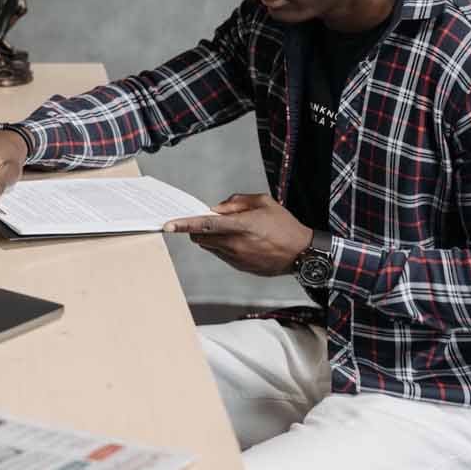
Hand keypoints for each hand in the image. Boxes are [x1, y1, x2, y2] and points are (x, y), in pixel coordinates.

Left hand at [161, 193, 313, 276]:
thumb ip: (236, 202)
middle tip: (205, 221)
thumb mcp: (264, 202)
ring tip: (230, 230)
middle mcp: (235, 244)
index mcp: (241, 226)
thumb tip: (216, 208)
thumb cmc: (285, 226)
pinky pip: (221, 255)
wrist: (302, 254)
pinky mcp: (240, 268)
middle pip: (200, 238)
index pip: (205, 225)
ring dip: (210, 238)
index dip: (184, 224)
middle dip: (196, 229)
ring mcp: (237, 258)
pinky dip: (221, 247)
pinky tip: (239, 241)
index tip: (168, 225)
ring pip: (209, 247)